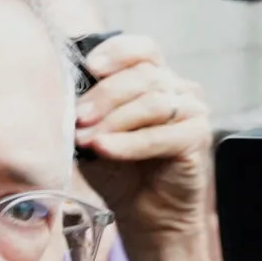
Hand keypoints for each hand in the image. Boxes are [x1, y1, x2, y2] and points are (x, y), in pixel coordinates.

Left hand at [72, 34, 212, 260]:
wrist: (144, 211)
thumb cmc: (118, 168)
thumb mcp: (94, 131)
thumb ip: (86, 109)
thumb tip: (64, 93)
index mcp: (155, 77)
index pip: (142, 49)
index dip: (116, 53)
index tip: (88, 67)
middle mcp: (178, 88)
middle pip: (142, 76)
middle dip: (104, 96)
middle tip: (77, 117)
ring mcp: (191, 111)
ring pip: (151, 103)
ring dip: (113, 121)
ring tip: (85, 140)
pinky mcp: (197, 137)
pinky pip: (160, 135)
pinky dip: (129, 143)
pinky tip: (105, 149)